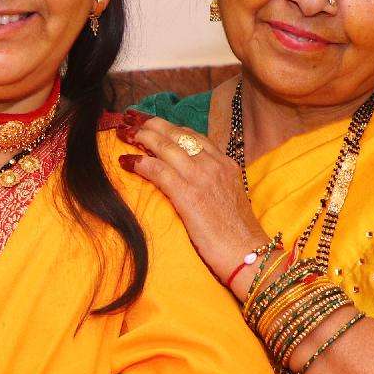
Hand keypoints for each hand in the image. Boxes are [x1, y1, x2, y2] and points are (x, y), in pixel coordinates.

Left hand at [114, 112, 271, 292]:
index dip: (171, 128)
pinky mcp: (189, 194)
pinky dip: (140, 162)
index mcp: (226, 164)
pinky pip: (158, 170)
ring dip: (141, 137)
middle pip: (177, 134)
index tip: (153, 125)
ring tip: (125, 135)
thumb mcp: (228, 197)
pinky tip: (127, 161)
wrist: (248, 253)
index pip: (194, 136)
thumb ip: (212, 181)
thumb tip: (191, 177)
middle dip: (151, 124)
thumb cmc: (237, 233)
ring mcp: (202, 177)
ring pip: (165, 146)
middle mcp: (215, 164)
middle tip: (132, 120)